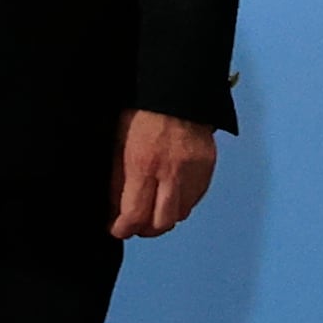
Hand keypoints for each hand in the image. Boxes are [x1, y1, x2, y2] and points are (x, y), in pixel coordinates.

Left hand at [115, 109, 218, 239]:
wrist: (178, 93)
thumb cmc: (142, 114)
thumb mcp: (118, 144)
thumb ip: (118, 180)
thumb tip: (115, 210)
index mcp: (143, 166)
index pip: (134, 215)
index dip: (122, 229)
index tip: (116, 229)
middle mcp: (170, 174)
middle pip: (161, 224)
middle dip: (145, 230)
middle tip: (135, 225)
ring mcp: (192, 173)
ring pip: (180, 215)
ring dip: (164, 218)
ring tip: (153, 210)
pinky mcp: (207, 169)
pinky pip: (194, 200)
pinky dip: (181, 204)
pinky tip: (171, 196)